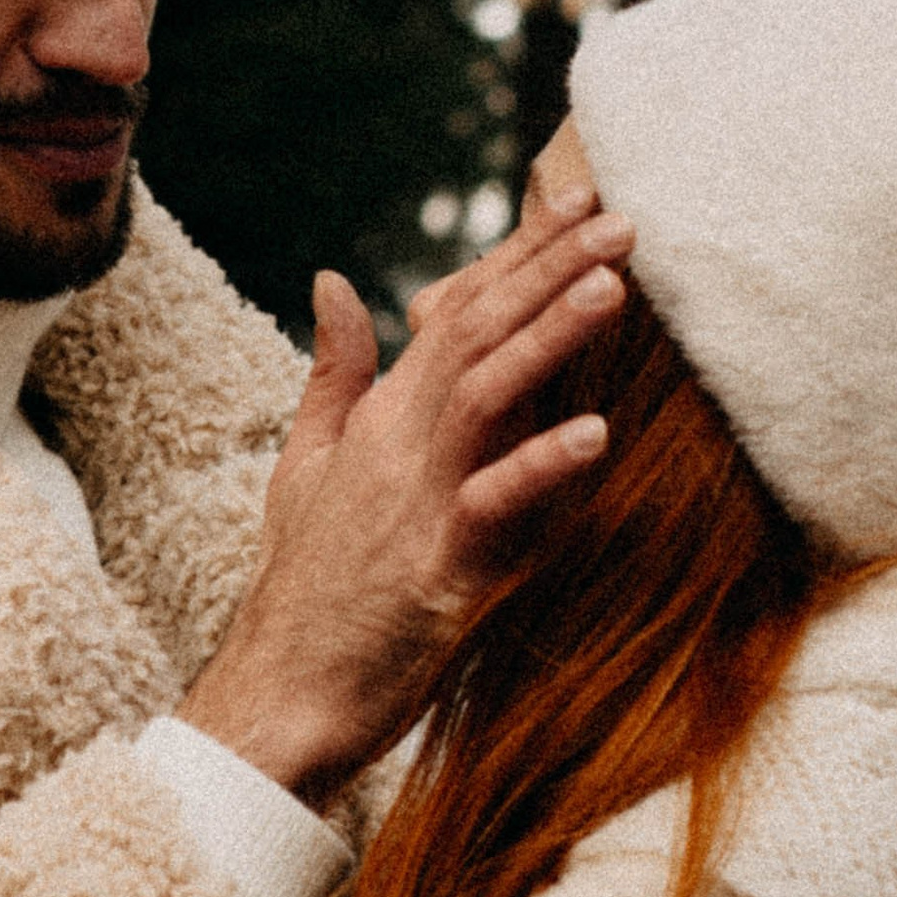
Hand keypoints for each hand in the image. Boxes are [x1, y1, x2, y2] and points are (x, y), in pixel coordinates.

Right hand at [174, 186, 629, 803]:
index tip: (573, 201)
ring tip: (613, 286)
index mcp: (381, 414)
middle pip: (478, 332)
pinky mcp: (437, 569)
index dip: (517, 252)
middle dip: (549, 268)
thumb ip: (334, 371)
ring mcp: (418, 501)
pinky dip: (542, 467)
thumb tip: (332, 280)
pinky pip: (492, 506)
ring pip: (485, 395)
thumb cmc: (304, 585)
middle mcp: (399, 442)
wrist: (278, 695)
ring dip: (551, 337)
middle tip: (618, 216)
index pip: (455, 309)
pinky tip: (596, 433)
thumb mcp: (308, 462)